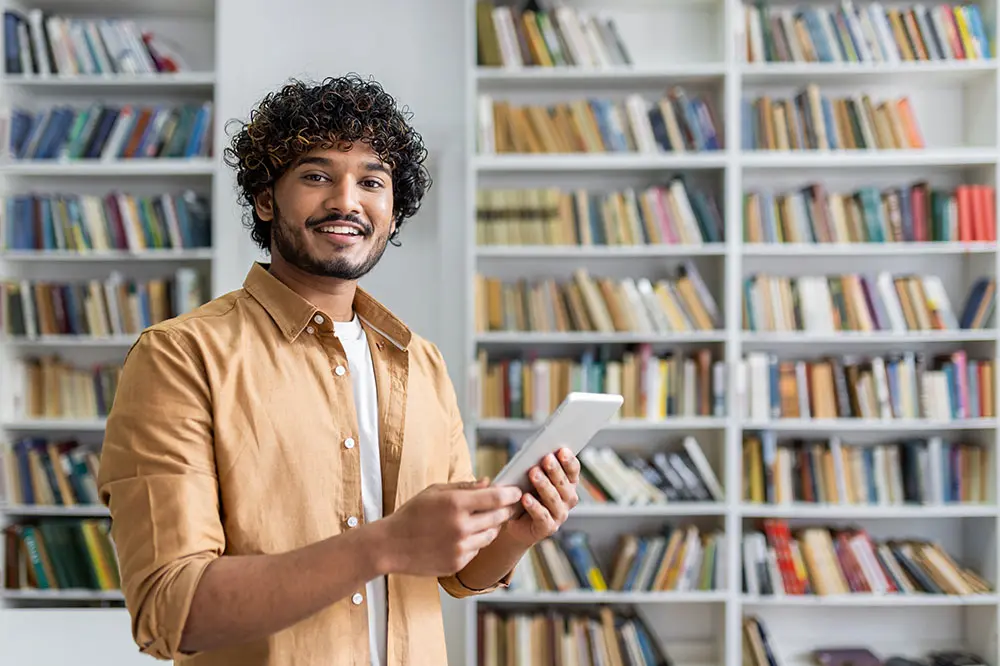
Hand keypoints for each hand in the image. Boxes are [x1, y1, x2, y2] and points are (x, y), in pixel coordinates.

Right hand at [376, 480, 521, 577]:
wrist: (390, 546)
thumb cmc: (412, 514)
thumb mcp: (435, 492)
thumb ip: (464, 487)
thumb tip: (489, 482)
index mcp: (455, 504)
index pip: (495, 498)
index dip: (510, 493)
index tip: (517, 491)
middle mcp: (461, 527)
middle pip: (499, 517)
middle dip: (506, 509)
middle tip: (508, 504)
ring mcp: (460, 547)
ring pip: (491, 535)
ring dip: (493, 526)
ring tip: (484, 519)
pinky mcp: (458, 563)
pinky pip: (477, 549)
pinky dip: (476, 541)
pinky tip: (465, 535)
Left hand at [503, 448, 579, 547]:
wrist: (516, 521)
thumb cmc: (525, 492)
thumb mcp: (530, 476)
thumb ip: (536, 465)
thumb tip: (532, 452)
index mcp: (568, 483)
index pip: (573, 470)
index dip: (569, 461)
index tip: (562, 450)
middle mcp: (568, 499)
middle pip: (564, 484)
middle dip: (555, 470)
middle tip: (546, 458)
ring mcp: (560, 515)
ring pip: (554, 499)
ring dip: (544, 485)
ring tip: (533, 474)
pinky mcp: (548, 528)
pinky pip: (542, 516)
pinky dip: (534, 506)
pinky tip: (525, 498)